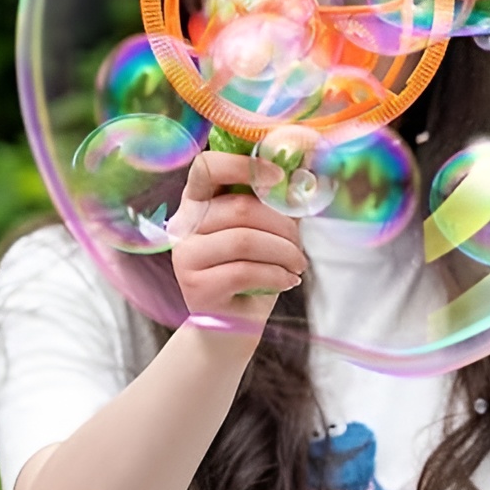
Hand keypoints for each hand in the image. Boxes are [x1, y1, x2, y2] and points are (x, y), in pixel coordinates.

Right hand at [168, 152, 305, 326]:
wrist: (231, 324)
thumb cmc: (251, 269)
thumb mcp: (265, 229)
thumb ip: (277, 200)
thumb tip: (306, 168)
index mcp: (198, 199)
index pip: (208, 166)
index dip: (244, 166)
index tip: (280, 177)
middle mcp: (184, 223)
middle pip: (240, 208)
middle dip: (283, 225)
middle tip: (299, 244)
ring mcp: (186, 254)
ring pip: (245, 240)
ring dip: (284, 252)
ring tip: (297, 264)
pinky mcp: (195, 285)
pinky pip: (244, 271)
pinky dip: (276, 275)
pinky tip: (287, 280)